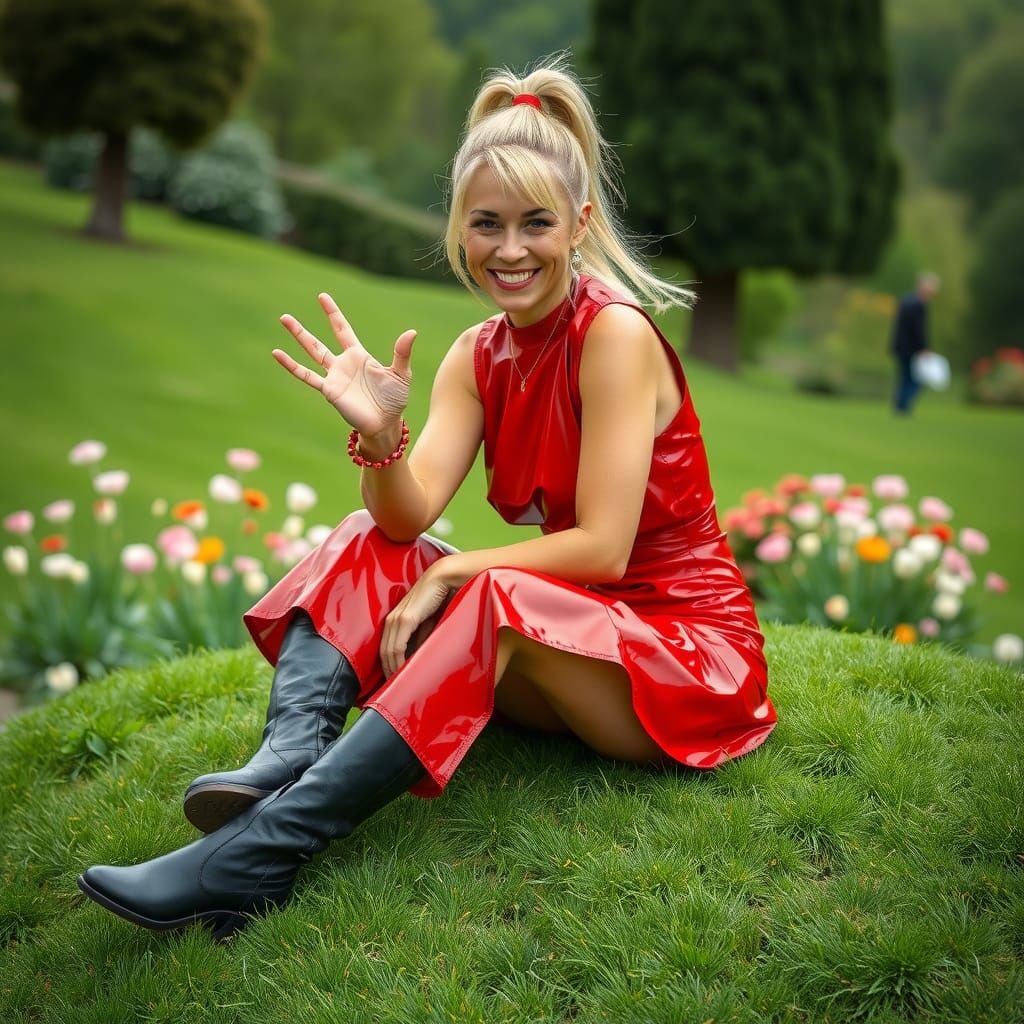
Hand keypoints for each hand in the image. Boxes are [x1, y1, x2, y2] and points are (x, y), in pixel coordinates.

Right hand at [272, 292, 416, 437]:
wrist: (385, 424)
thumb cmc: (394, 400)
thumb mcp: (401, 374)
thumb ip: (402, 353)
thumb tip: (411, 332)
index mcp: (359, 356)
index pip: (343, 330)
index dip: (333, 314)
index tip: (322, 297)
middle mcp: (343, 364)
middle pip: (319, 341)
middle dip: (302, 330)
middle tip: (285, 317)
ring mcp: (334, 377)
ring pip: (311, 353)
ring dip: (298, 337)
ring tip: (283, 321)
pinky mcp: (329, 390)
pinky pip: (307, 375)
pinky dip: (292, 365)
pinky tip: (277, 354)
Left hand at [379, 569, 452, 677]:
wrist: (444, 579)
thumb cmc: (438, 599)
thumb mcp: (428, 624)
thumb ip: (420, 639)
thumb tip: (417, 657)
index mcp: (394, 620)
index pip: (385, 649)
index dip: (387, 667)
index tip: (393, 682)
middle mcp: (391, 620)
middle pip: (383, 654)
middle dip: (387, 673)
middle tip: (393, 690)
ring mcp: (396, 619)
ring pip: (388, 652)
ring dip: (392, 670)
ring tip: (399, 685)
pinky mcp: (406, 619)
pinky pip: (397, 646)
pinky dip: (398, 661)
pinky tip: (403, 672)